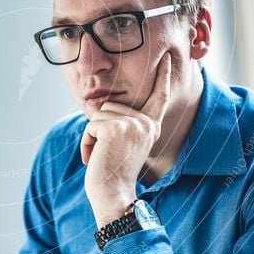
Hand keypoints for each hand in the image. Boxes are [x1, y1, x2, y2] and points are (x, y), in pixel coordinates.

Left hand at [81, 52, 171, 227]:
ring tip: (103, 156)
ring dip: (92, 137)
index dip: (163, 76)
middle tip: (109, 155)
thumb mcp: (124, 144)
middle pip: (111, 106)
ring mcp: (132, 124)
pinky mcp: (115, 128)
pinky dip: (86, 143)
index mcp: (151, 126)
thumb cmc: (114, 174)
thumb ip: (123, 124)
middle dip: (100, 130)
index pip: (159, 97)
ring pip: (98, 115)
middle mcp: (146, 123)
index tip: (166, 59)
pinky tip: (95, 159)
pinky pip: (90, 126)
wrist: (114, 195)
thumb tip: (103, 103)